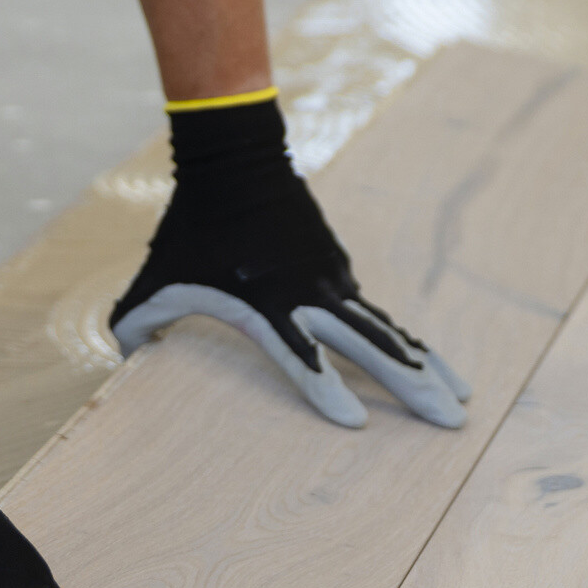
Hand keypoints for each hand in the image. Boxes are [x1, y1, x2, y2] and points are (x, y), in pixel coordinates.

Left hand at [110, 91, 472, 430]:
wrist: (235, 158)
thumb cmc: (190, 226)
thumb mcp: (154, 278)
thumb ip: (135, 324)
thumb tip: (124, 358)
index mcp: (266, 302)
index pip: (300, 356)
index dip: (324, 392)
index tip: (355, 428)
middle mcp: (309, 294)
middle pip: (370, 347)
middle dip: (412, 387)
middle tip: (451, 421)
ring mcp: (331, 279)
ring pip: (385, 331)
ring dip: (425, 365)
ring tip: (462, 396)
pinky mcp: (338, 269)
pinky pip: (375, 314)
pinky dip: (404, 341)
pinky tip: (427, 363)